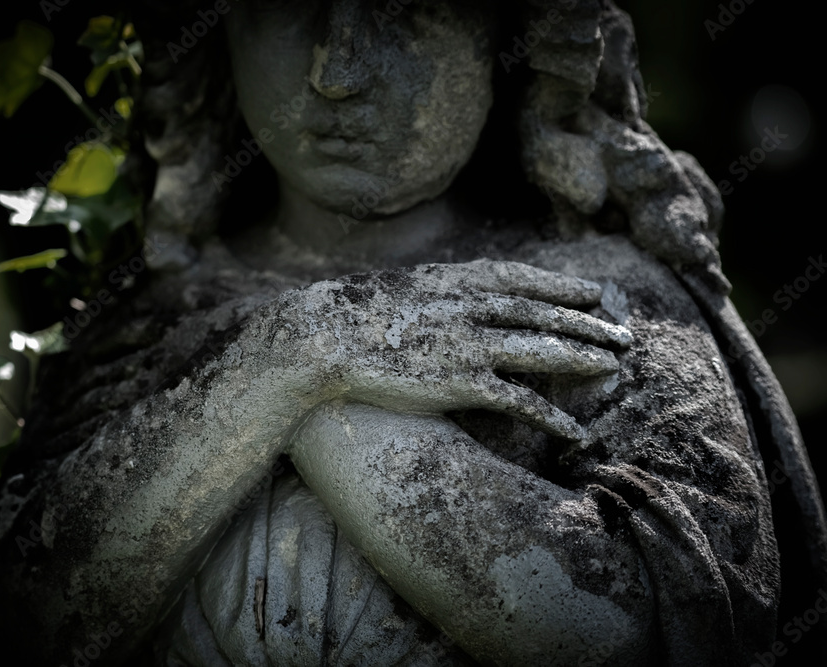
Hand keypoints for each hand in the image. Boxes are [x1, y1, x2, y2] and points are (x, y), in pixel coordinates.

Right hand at [259, 258, 630, 440]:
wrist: (327, 336)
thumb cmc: (355, 314)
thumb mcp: (403, 287)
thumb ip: (437, 290)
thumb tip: (448, 291)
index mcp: (458, 282)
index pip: (524, 280)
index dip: (563, 285)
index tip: (594, 292)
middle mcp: (473, 308)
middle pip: (544, 314)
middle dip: (588, 324)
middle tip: (624, 335)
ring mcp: (471, 345)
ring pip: (542, 350)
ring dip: (583, 358)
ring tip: (614, 367)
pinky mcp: (462, 383)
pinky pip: (520, 400)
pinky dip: (552, 415)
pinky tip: (577, 430)